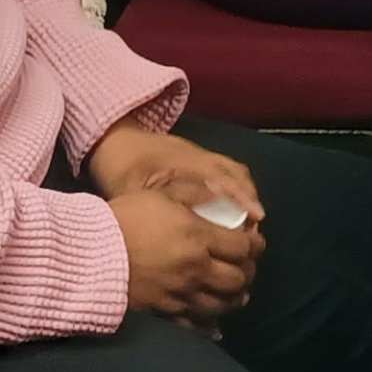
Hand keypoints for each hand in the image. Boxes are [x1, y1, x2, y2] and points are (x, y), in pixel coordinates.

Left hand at [86, 118, 259, 225]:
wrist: (114, 139)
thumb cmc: (121, 168)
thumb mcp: (132, 192)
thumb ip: (157, 208)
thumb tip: (183, 233)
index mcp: (183, 164)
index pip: (221, 178)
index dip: (242, 197)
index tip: (257, 217)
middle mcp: (198, 156)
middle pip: (235, 173)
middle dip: (250, 199)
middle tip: (256, 229)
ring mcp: (200, 154)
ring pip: (234, 170)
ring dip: (247, 193)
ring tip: (252, 222)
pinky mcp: (198, 156)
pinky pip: (227, 169)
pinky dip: (238, 187)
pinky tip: (238, 207)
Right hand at [111, 182, 259, 326]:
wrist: (92, 252)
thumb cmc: (127, 217)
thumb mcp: (164, 194)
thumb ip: (198, 195)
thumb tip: (226, 197)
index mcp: (199, 237)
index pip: (242, 247)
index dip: (255, 245)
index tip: (256, 242)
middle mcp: (196, 269)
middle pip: (237, 279)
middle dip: (247, 272)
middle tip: (246, 266)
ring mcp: (181, 294)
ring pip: (221, 304)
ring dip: (234, 298)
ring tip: (237, 292)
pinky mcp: (165, 311)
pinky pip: (195, 324)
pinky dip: (210, 324)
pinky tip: (215, 323)